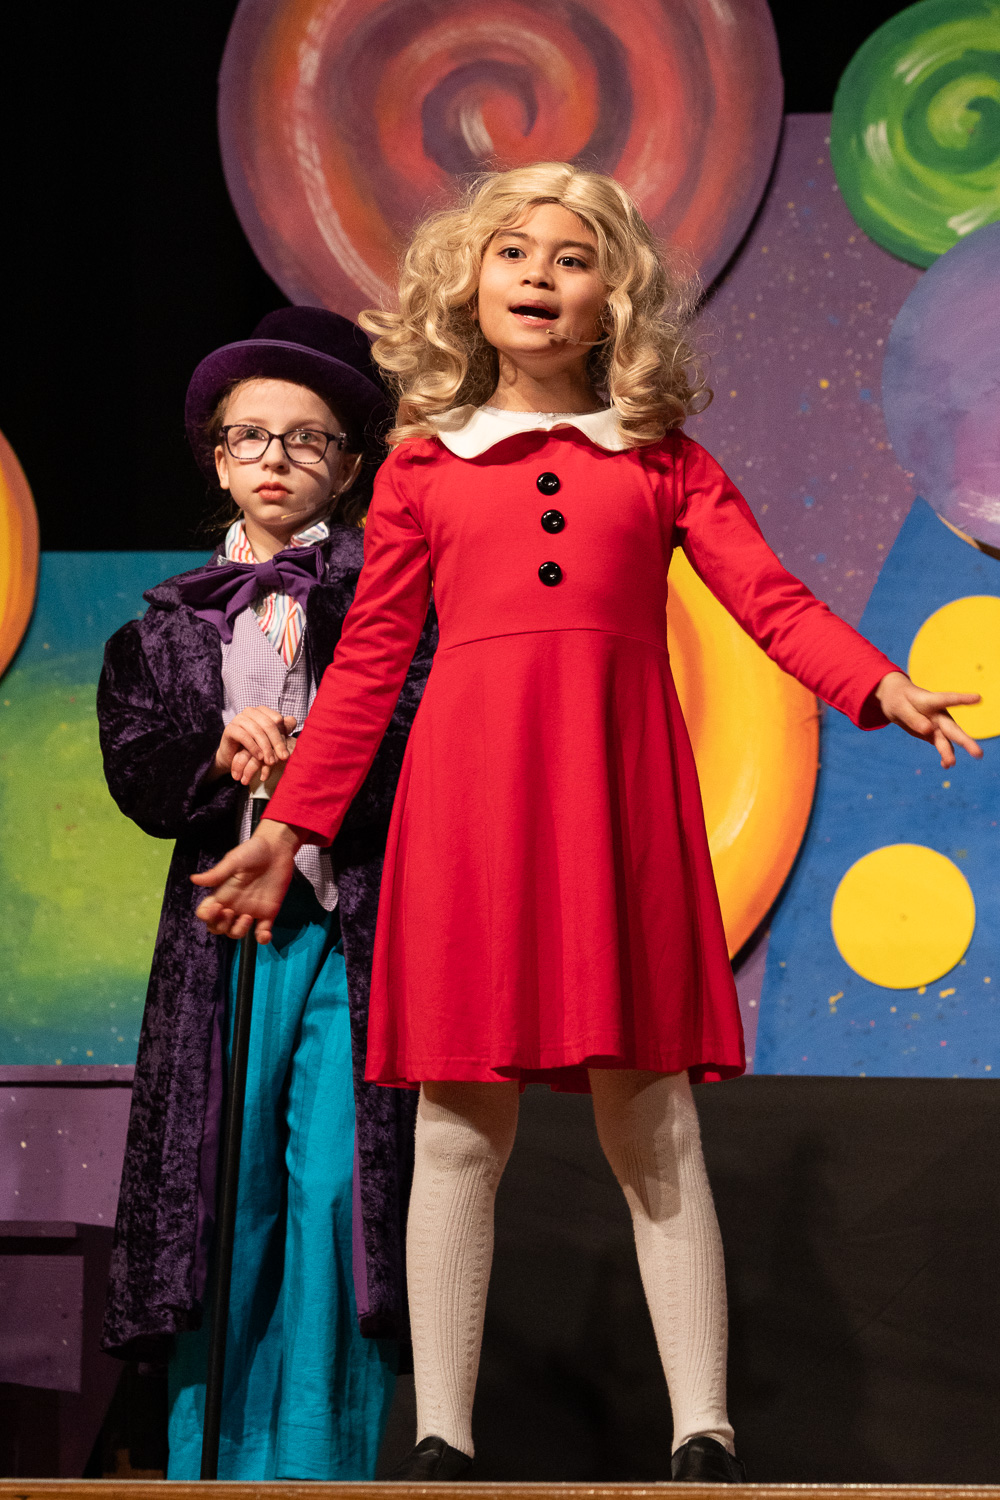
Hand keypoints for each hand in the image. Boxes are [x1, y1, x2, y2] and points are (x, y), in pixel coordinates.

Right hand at [191, 820, 301, 942]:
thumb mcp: (233, 861)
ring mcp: (250, 910)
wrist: (277, 849)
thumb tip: (193, 879)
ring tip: (248, 917)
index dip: (207, 915)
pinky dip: (262, 938)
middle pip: (218, 926)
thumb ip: (216, 874)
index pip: (206, 912)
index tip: (216, 907)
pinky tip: (264, 934)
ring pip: (236, 932)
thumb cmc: (252, 851)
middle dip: (221, 925)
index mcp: (222, 893)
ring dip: (238, 931)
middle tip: (231, 911)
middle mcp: (233, 905)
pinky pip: (262, 932)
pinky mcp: (268, 913)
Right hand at [207, 708, 296, 784]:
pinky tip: (259, 757)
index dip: (283, 736)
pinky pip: (244, 736)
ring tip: (271, 761)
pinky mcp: (230, 729)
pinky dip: (254, 748)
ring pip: (257, 731)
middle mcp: (250, 711)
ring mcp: (239, 718)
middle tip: (283, 758)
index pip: (277, 719)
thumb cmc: (256, 747)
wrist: (234, 758)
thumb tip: (293, 721)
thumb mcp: (271, 740)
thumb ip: (283, 729)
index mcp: (262, 711)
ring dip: (266, 748)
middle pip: (268, 725)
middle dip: (277, 743)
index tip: (286, 753)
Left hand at [875, 671, 982, 767]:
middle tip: (978, 753)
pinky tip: (946, 765)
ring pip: (947, 740)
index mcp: (930, 701)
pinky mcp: (933, 734)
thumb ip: (913, 718)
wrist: (897, 700)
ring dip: (949, 752)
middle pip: (952, 728)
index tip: (978, 698)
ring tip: (950, 764)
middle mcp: (939, 714)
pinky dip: (944, 755)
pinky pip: (941, 746)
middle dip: (964, 741)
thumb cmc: (899, 699)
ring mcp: (938, 725)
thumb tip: (928, 730)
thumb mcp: (899, 707)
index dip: (962, 699)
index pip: (947, 699)